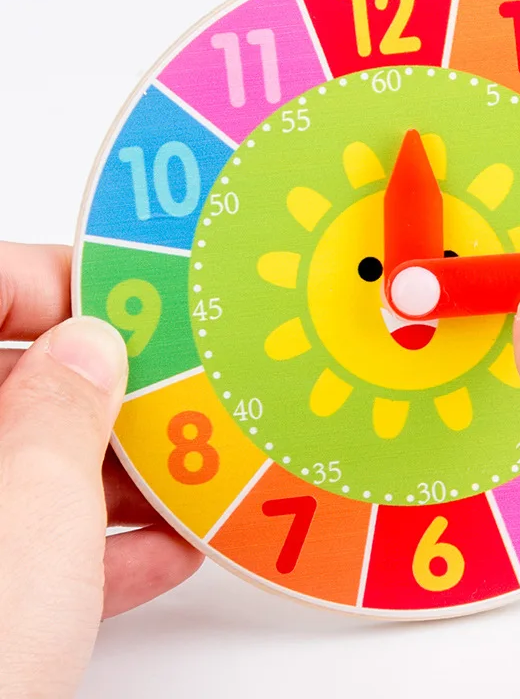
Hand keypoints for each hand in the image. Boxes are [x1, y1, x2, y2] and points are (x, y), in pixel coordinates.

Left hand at [0, 242, 202, 696]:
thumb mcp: (25, 512)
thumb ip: (62, 408)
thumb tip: (92, 343)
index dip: (54, 282)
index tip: (131, 296)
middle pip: (12, 389)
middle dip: (105, 390)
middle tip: (177, 387)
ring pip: (28, 472)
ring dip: (113, 474)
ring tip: (188, 471)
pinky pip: (30, 548)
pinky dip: (96, 547)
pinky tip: (161, 551)